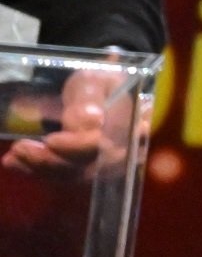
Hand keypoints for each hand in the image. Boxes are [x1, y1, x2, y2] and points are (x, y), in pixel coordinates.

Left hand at [1, 64, 130, 178]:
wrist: (101, 91)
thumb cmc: (99, 82)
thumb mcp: (94, 80)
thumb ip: (90, 98)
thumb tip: (88, 123)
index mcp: (134, 123)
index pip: (108, 143)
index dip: (79, 145)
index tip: (51, 141)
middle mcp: (125, 150)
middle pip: (89, 165)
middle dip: (52, 160)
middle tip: (20, 148)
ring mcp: (105, 164)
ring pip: (71, 174)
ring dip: (39, 167)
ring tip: (13, 155)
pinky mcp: (86, 171)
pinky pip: (61, 176)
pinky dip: (37, 171)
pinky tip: (15, 163)